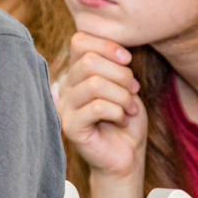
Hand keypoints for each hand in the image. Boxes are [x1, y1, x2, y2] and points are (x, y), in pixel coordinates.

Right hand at [55, 31, 146, 179]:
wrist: (126, 156)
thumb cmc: (126, 119)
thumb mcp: (125, 86)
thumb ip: (116, 66)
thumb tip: (120, 54)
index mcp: (77, 72)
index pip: (80, 41)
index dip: (107, 45)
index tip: (127, 60)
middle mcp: (66, 86)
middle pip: (89, 61)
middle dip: (121, 74)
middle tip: (133, 90)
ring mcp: (64, 107)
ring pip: (94, 84)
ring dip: (122, 95)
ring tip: (130, 108)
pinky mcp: (70, 127)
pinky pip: (97, 107)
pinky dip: (118, 112)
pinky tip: (122, 120)